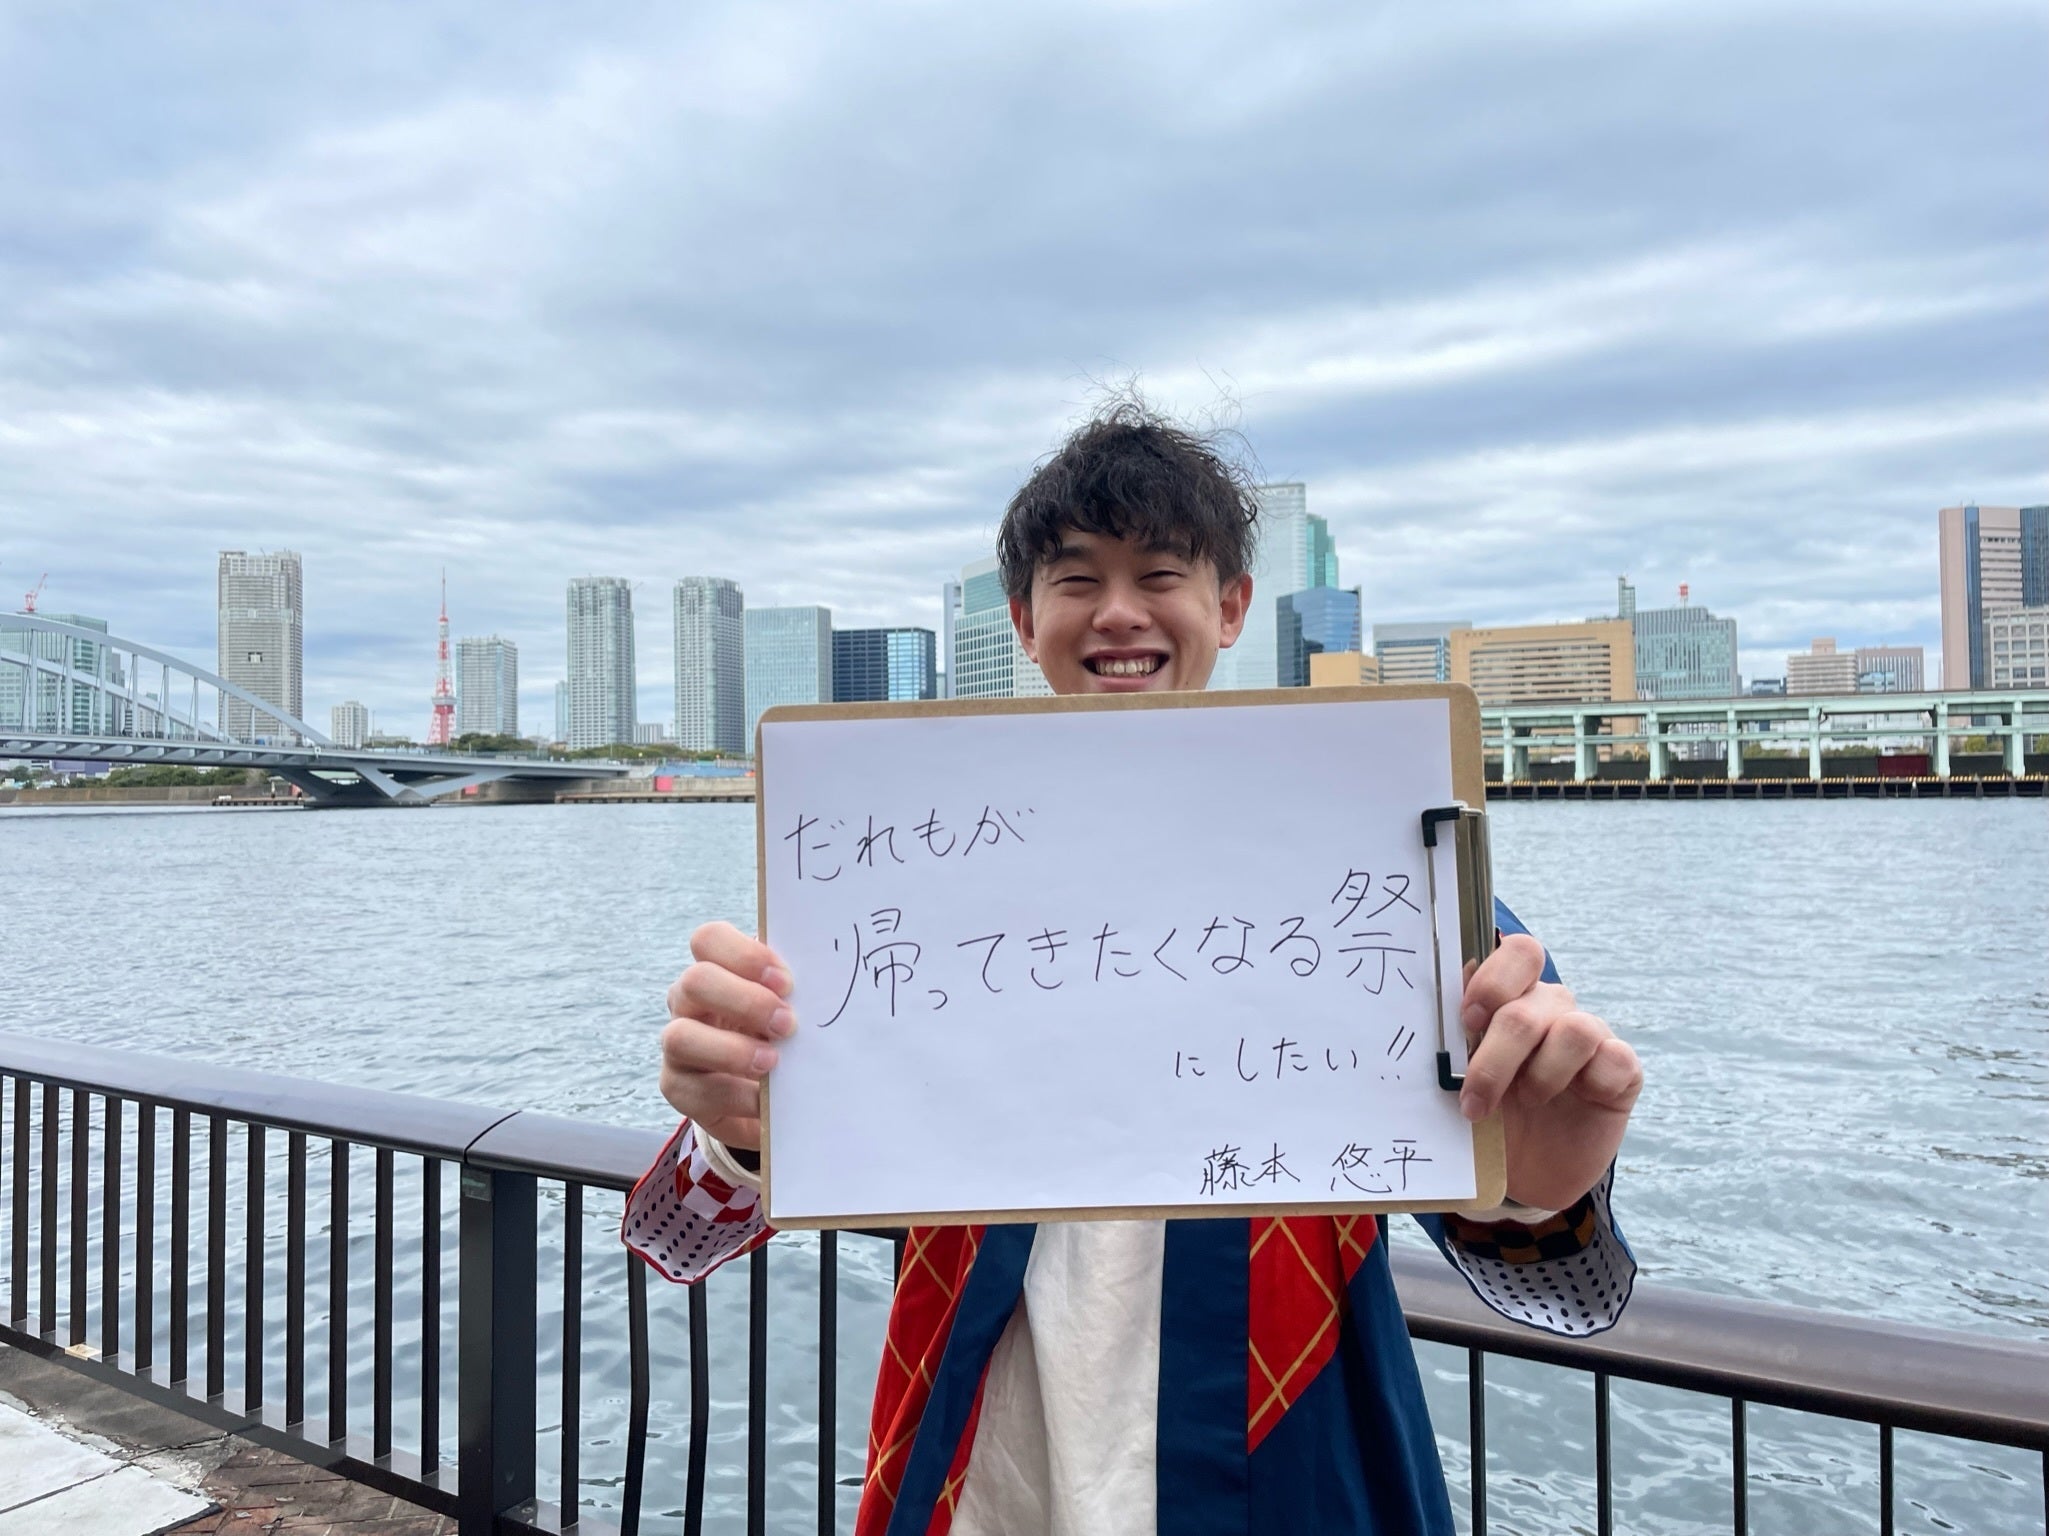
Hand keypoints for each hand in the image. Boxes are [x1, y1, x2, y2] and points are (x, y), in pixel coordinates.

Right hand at [659, 921, 794, 1151]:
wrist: (769, 1099)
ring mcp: (678, 1045)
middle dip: (745, 1001)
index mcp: (717, 970)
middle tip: (787, 1023)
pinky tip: (765, 1101)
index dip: (745, 955)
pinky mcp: (678, 1088)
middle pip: (696, 981)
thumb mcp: (789, 1009)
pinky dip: (736, 1095)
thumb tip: (829, 980)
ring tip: (773, 1062)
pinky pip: (694, 1089)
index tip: (786, 982)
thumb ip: (795, 993)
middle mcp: (689, 1002)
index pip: (709, 940)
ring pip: (680, 1036)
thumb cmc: (783, 1039)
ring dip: (731, 1050)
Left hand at [1458, 935, 1641, 1211]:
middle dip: (1497, 1056)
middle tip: (1476, 1099)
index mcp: (1511, 998)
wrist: (1527, 1173)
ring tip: (1526, 1103)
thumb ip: (1451, 1048)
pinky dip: (1589, 1083)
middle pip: (1530, 1004)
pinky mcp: (1621, 1069)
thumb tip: (1415, 1031)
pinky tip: (1575, 1101)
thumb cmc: (1489, 1117)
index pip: (1518, 954)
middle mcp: (1552, 1008)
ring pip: (1573, 1030)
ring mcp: (1590, 1036)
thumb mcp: (1462, 1083)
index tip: (1468, 1021)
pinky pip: (1614, 1059)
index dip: (1493, 980)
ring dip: (1540, 1075)